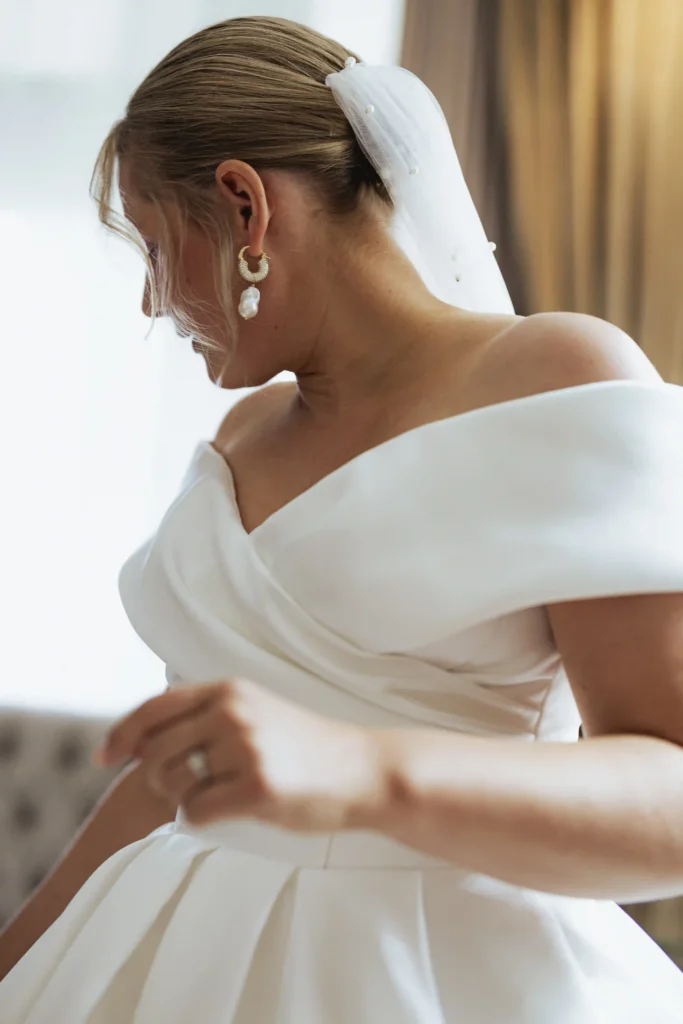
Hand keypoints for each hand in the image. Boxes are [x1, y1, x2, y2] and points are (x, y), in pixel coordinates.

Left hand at [96, 680, 384, 831]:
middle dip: (155, 777)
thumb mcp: (257, 711)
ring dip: (183, 798)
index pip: (153, 708)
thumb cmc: (306, 747)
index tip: (104, 758)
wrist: (363, 769)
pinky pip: (194, 813)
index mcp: (229, 690)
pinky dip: (202, 819)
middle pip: (154, 751)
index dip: (121, 734)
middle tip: (182, 789)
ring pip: (171, 783)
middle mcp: (232, 712)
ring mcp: (245, 748)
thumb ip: (208, 714)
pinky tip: (231, 812)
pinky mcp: (256, 788)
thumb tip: (144, 739)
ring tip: (217, 796)